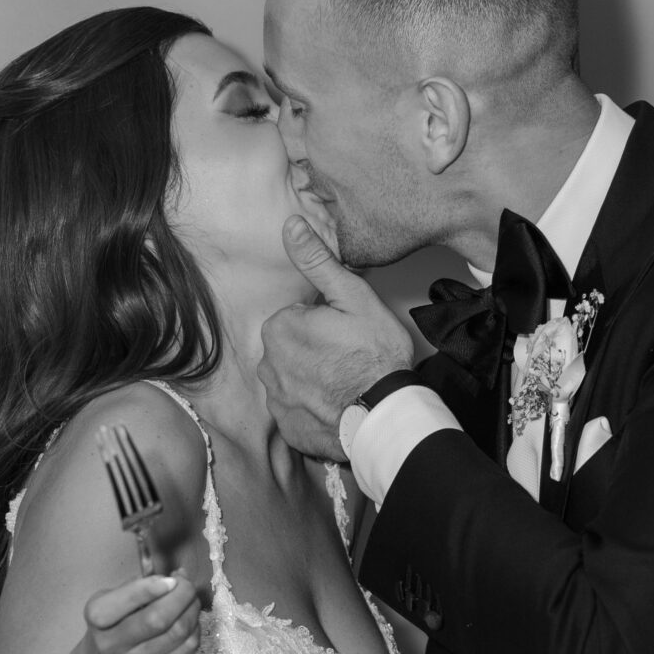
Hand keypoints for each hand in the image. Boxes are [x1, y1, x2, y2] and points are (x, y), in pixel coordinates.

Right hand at [80, 573, 202, 653]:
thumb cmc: (111, 628)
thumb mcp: (111, 602)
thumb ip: (138, 587)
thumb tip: (178, 576)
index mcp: (97, 617)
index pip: (127, 601)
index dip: (153, 588)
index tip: (171, 579)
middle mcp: (112, 645)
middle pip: (158, 618)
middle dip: (181, 596)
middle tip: (186, 586)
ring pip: (177, 632)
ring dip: (191, 610)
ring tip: (191, 600)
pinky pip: (187, 648)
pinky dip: (194, 629)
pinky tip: (190, 621)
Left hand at [258, 216, 413, 458]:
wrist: (385, 415)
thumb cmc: (374, 356)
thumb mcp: (352, 297)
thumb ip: (317, 261)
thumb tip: (291, 226)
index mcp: (280, 328)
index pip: (296, 317)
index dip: (324, 324)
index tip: (345, 335)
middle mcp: (269, 365)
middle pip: (291, 348)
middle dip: (314, 351)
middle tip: (347, 359)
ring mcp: (277, 400)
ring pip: (292, 379)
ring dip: (312, 380)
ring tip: (344, 384)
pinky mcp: (288, 427)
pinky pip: (296, 411)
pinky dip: (312, 409)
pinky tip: (336, 406)